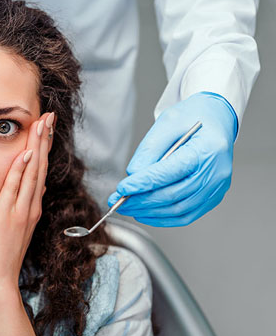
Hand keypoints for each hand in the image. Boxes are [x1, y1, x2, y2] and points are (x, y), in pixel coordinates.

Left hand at [0, 112, 53, 290]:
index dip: (42, 147)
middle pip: (40, 166)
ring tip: (43, 123)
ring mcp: (22, 210)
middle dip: (45, 139)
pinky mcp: (9, 216)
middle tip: (49, 115)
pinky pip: (17, 188)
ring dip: (38, 146)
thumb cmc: (0, 255)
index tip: (44, 127)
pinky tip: (27, 153)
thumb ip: (23, 206)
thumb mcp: (15, 227)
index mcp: (29, 207)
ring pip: (33, 172)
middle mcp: (30, 206)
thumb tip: (35, 189)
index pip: (38, 170)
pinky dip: (23, 170)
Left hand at [108, 92, 236, 226]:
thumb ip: (149, 150)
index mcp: (207, 150)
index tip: (122, 188)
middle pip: (173, 195)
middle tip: (118, 201)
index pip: (170, 173)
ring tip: (128, 207)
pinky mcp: (213, 197)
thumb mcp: (167, 123)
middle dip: (141, 201)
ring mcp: (217, 188)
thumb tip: (133, 175)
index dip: (143, 183)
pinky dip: (163, 218)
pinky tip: (145, 213)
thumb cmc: (193, 118)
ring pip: (178, 210)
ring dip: (149, 212)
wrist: (216, 119)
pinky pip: (186, 215)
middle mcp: (216, 173)